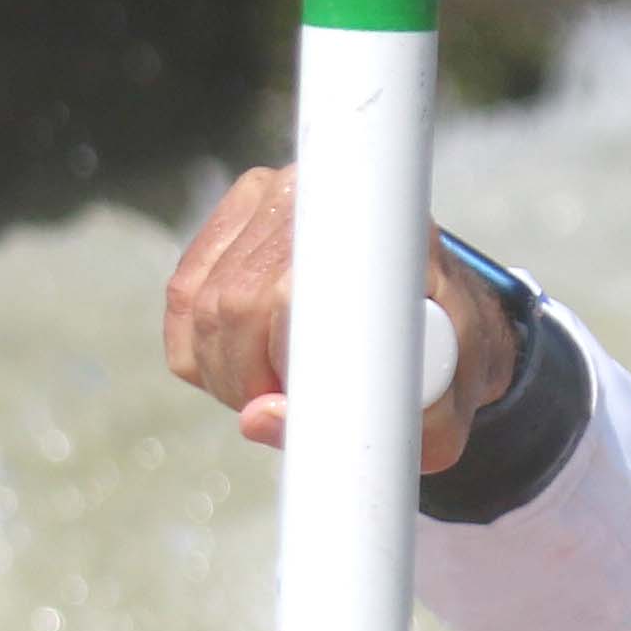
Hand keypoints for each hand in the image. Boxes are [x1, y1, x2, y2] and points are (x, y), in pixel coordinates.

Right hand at [160, 166, 518, 474]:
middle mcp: (316, 200)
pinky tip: (249, 361)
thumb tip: (256, 419)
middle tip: (289, 411)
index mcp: (371, 237)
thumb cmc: (446, 372)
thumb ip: (368, 433)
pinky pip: (183, 300)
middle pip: (231, 309)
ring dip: (225, 373)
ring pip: (200, 307)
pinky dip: (200, 350)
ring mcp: (270, 197)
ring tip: (279, 389)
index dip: (273, 371)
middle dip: (245, 384)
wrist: (448, 318)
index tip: (293, 405)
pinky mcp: (236, 214)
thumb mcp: (437, 423)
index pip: (279, 301)